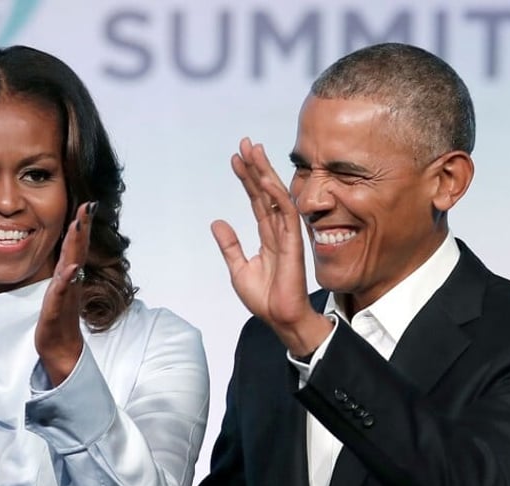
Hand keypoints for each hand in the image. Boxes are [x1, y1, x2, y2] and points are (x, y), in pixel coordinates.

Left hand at [34, 201, 93, 385]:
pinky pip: (61, 293)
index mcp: (69, 276)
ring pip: (72, 266)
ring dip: (76, 247)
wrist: (61, 348)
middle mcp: (71, 282)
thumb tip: (69, 256)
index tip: (87, 204)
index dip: (81, 226)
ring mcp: (65, 295)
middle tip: (88, 206)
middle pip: (78, 251)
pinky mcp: (56, 310)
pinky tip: (70, 268)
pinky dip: (66, 280)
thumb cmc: (58, 319)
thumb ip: (65, 271)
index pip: (75, 246)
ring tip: (79, 227)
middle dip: (83, 228)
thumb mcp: (59, 290)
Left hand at [211, 138, 331, 355]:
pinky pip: (286, 213)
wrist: (280, 318)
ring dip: (265, 173)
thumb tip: (216, 222)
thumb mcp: (238, 268)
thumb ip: (230, 245)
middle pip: (266, 192)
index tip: (236, 160)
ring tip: (253, 151)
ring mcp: (287, 235)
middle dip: (256, 167)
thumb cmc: (264, 298)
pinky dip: (276, 195)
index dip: (246, 180)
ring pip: (276, 196)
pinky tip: (265, 179)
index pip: (256, 201)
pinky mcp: (293, 242)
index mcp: (267, 237)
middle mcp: (278, 231)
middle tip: (245, 144)